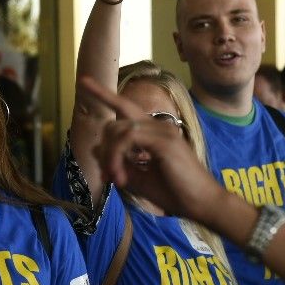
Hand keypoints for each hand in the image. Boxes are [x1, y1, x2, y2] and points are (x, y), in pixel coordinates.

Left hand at [81, 76, 229, 224]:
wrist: (201, 204)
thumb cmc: (174, 193)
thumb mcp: (138, 178)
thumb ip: (119, 163)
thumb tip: (96, 149)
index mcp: (154, 132)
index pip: (125, 106)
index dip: (103, 94)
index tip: (84, 81)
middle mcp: (159, 126)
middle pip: (116, 121)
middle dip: (104, 148)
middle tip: (108, 175)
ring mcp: (163, 131)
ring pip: (119, 130)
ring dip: (111, 158)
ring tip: (117, 180)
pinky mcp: (164, 141)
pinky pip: (127, 139)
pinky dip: (117, 157)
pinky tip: (122, 176)